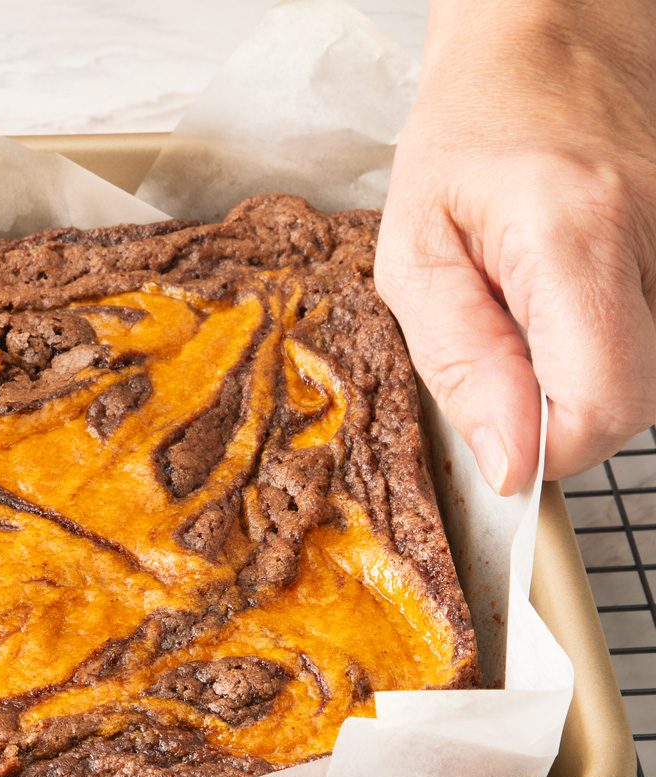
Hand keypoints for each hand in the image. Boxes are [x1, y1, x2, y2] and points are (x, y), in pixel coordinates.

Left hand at [376, 0, 655, 494]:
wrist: (548, 41)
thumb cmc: (468, 140)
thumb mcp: (416, 255)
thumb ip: (460, 362)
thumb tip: (509, 462)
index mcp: (574, 236)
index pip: (605, 404)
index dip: (550, 447)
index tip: (504, 437)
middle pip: (640, 400)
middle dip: (566, 408)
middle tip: (512, 346)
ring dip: (592, 367)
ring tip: (542, 306)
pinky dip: (620, 334)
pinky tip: (581, 294)